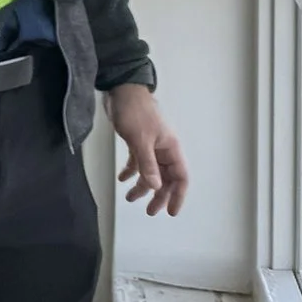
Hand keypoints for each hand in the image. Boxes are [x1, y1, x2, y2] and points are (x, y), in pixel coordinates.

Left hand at [108, 84, 187, 215]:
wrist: (121, 90)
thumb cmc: (134, 110)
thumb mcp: (140, 139)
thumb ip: (147, 164)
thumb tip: (155, 186)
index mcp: (171, 148)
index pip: (181, 177)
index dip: (178, 195)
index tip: (170, 211)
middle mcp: (163, 148)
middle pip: (166, 178)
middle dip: (159, 195)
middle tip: (150, 211)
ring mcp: (150, 145)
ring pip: (151, 172)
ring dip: (142, 186)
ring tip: (130, 198)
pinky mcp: (137, 141)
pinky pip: (138, 162)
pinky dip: (132, 171)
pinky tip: (123, 179)